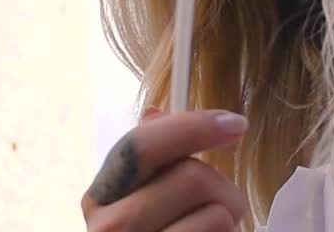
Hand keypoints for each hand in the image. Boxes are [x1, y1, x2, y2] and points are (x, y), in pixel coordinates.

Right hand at [81, 108, 249, 230]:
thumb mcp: (139, 205)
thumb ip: (147, 164)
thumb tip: (155, 113)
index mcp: (99, 199)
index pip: (142, 145)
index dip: (193, 126)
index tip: (234, 123)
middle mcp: (110, 230)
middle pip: (192, 176)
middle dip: (225, 187)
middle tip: (227, 207)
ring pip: (218, 215)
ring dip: (231, 224)